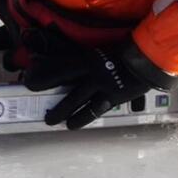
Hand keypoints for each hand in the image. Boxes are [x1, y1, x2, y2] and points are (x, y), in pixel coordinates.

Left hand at [23, 44, 156, 129]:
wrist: (147, 59)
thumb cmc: (124, 52)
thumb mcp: (100, 52)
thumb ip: (86, 59)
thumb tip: (72, 65)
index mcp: (88, 58)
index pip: (61, 66)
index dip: (45, 74)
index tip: (30, 80)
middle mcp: (92, 72)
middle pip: (65, 83)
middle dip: (49, 91)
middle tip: (37, 102)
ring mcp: (102, 85)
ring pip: (77, 101)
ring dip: (64, 112)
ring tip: (53, 121)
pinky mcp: (112, 96)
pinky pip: (94, 110)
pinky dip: (82, 118)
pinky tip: (72, 125)